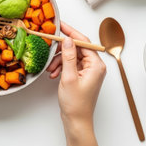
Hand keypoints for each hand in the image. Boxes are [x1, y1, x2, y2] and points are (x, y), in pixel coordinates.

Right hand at [46, 22, 105, 145]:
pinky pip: (70, 65)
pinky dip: (61, 67)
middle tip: (49, 47)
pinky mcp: (82, 76)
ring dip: (59, 60)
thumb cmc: (76, 103)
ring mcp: (89, 71)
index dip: (70, 32)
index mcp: (96, 65)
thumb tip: (68, 40)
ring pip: (71, 56)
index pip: (83, 42)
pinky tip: (53, 74)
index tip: (59, 25)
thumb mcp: (69, 77)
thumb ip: (68, 56)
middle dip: (61, 50)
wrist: (76, 120)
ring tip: (51, 69)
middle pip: (77, 48)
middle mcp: (95, 66)